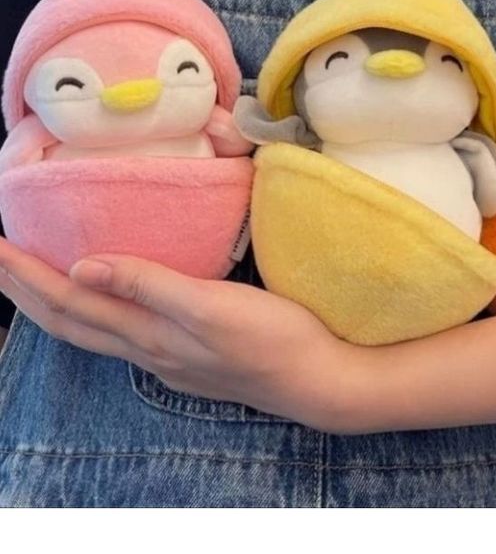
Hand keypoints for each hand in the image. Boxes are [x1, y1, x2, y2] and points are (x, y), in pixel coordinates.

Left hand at [0, 237, 353, 429]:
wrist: (316, 379)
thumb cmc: (273, 338)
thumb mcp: (213, 308)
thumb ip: (150, 286)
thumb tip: (82, 267)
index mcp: (149, 335)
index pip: (69, 304)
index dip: (27, 276)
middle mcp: (148, 351)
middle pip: (70, 323)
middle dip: (25, 292)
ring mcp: (167, 359)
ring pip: (94, 332)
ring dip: (55, 305)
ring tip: (33, 279)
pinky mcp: (187, 356)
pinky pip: (120, 333)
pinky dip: (93, 314)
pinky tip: (104, 302)